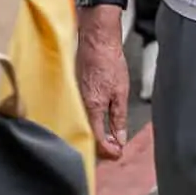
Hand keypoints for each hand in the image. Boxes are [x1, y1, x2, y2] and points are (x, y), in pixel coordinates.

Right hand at [77, 12, 130, 159]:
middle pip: (87, 136)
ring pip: (83, 126)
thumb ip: (119, 118)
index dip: (109, 151)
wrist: (97, 41)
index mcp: (91, 108)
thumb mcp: (121, 92)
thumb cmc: (109, 62)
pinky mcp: (74, 93)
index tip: (119, 153)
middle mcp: (79, 106)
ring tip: (111, 139)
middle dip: (102, 148)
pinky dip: (91, 124)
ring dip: (97, 136)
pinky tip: (101, 124)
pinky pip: (81, 116)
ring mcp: (75, 99)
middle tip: (116, 149)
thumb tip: (120, 138)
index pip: (97, 139)